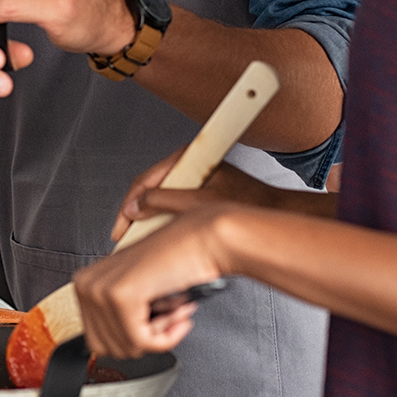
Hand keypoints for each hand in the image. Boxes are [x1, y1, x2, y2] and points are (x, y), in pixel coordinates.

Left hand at [75, 205, 230, 358]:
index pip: (97, 341)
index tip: (153, 323)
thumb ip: (115, 316)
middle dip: (144, 340)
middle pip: (109, 349)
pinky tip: (179, 316)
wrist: (200, 241)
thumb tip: (117, 349)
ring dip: (160, 336)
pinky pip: (142, 342)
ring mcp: (101, 290)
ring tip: (174, 311)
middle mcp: (86, 284)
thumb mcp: (134, 290)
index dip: (131, 339)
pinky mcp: (122, 296)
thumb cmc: (175, 262)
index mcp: (84, 282)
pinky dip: (166, 338)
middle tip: (168, 317)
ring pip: (127, 347)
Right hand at [112, 157, 280, 240]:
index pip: (145, 179)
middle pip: (150, 189)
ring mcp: (194, 178)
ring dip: (149, 219)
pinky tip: (160, 236)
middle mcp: (189, 164)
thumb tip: (136, 207)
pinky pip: (173, 204)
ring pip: (160, 198)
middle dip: (135, 214)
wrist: (275, 213)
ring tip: (140, 239)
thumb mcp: (198, 204)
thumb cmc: (249, 203)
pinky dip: (163, 221)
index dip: (129, 205)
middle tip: (125, 236)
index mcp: (188, 157)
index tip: (121, 226)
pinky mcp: (200, 191)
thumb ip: (163, 203)